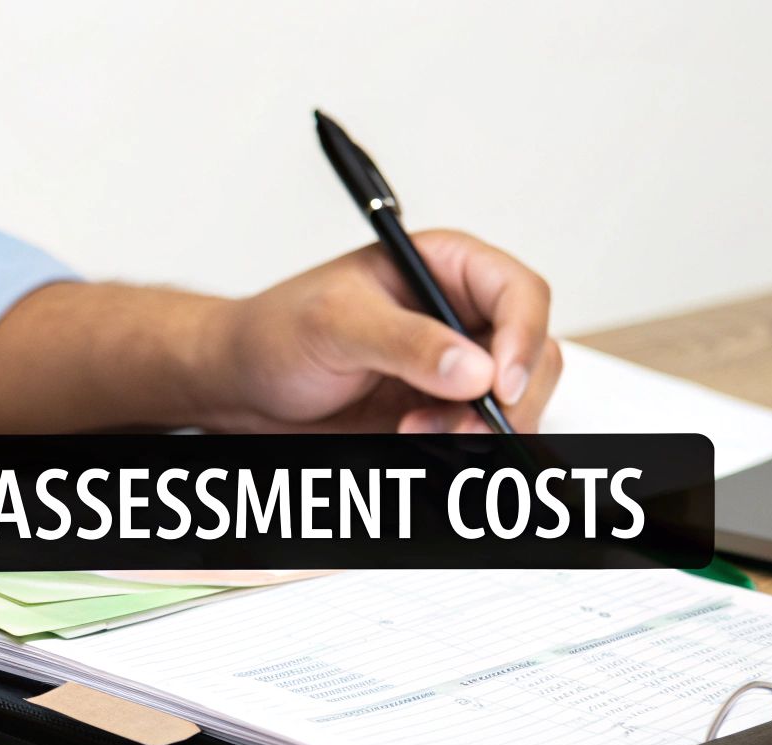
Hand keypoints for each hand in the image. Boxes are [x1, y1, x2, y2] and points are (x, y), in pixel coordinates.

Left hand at [200, 229, 559, 432]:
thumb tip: (473, 368)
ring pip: (513, 403)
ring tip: (416, 435)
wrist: (241, 384)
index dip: (524, 338)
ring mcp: (453, 367)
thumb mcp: (334, 325)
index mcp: (444, 268)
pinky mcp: (439, 412)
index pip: (520, 294)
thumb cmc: (274, 333)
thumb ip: (405, 342)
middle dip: (504, 399)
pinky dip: (460, 449)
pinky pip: (478, 435)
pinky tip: (416, 444)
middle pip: (531, 356)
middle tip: (459, 429)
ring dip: (478, 430)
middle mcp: (458, 316)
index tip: (499, 384)